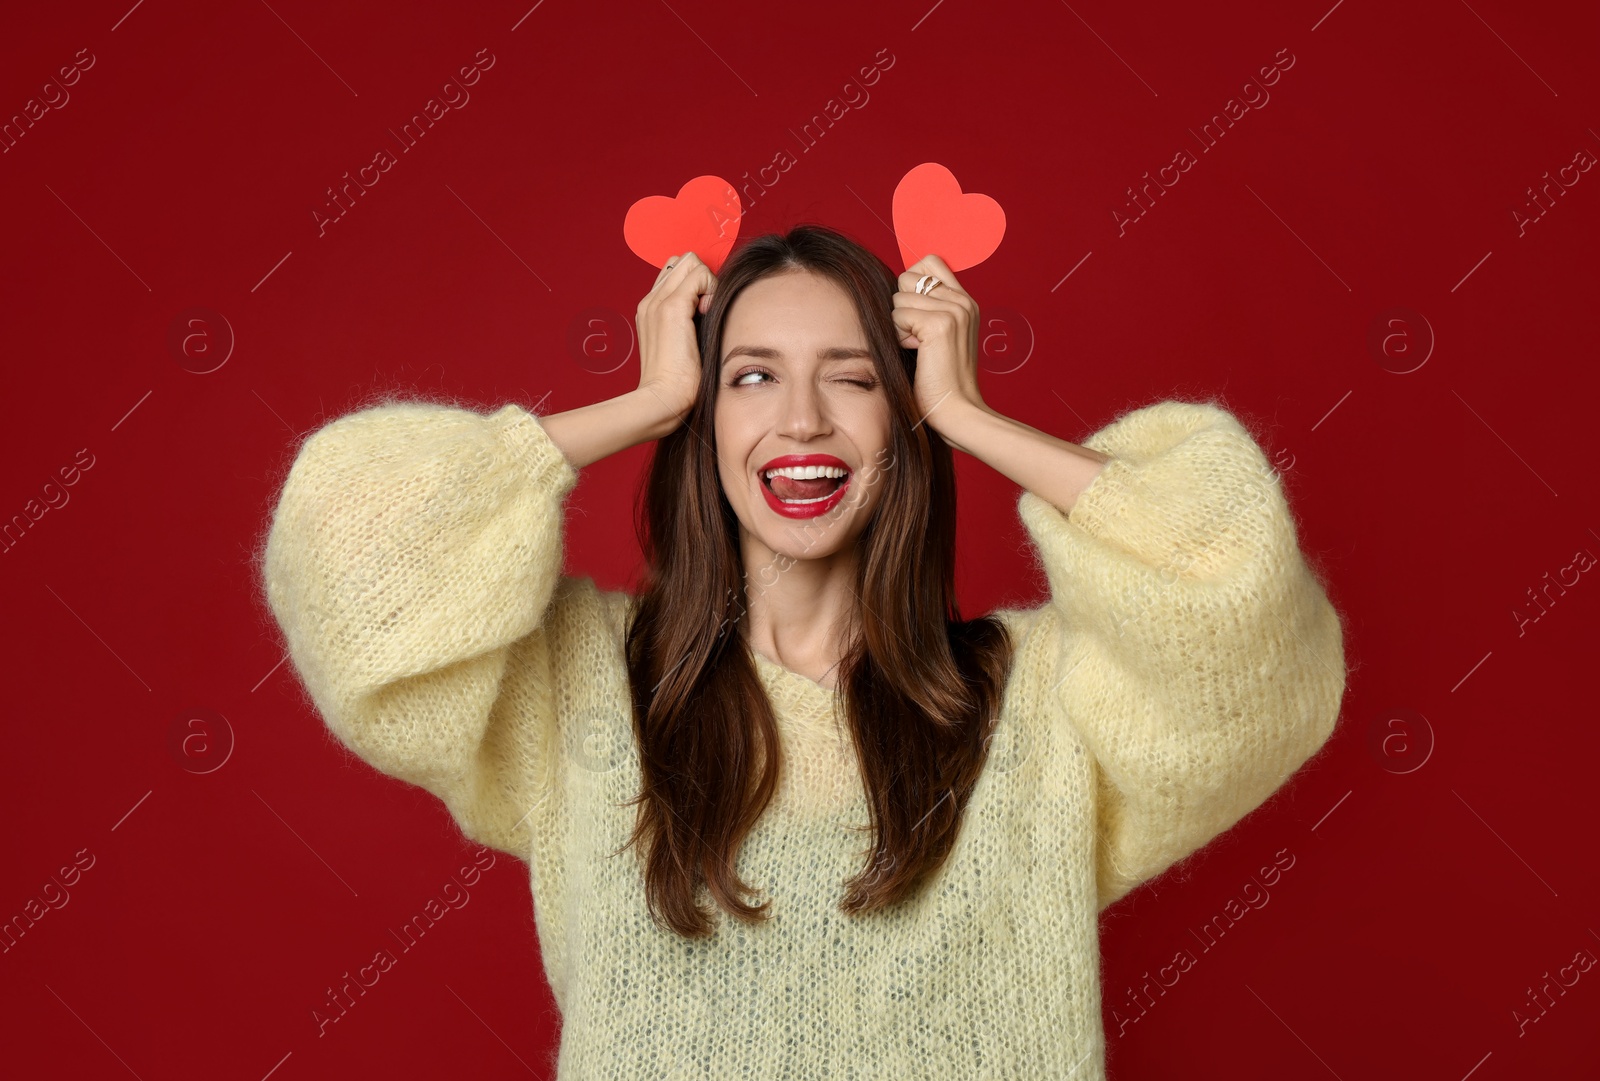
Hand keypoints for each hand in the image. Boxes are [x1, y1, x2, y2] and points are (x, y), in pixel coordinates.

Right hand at [636, 252, 717, 421]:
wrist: (664, 399)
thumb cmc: (679, 383)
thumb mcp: (683, 346)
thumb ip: (691, 323)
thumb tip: (711, 307)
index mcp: (650, 310)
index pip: (675, 273)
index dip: (696, 285)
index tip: (704, 312)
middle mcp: (650, 301)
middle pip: (683, 260)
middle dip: (702, 279)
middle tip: (707, 310)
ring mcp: (658, 301)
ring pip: (691, 261)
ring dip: (707, 282)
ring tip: (707, 313)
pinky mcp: (672, 306)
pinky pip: (700, 273)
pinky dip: (712, 289)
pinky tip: (709, 315)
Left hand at [890, 254, 986, 430]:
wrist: (957, 411)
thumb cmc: (941, 382)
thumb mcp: (939, 337)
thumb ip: (928, 309)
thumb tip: (898, 288)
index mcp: (965, 301)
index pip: (929, 261)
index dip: (912, 282)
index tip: (915, 316)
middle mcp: (963, 301)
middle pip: (907, 277)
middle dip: (902, 308)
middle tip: (918, 338)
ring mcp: (954, 310)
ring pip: (899, 297)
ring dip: (900, 326)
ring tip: (919, 349)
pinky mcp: (940, 324)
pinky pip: (898, 316)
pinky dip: (900, 336)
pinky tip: (917, 353)